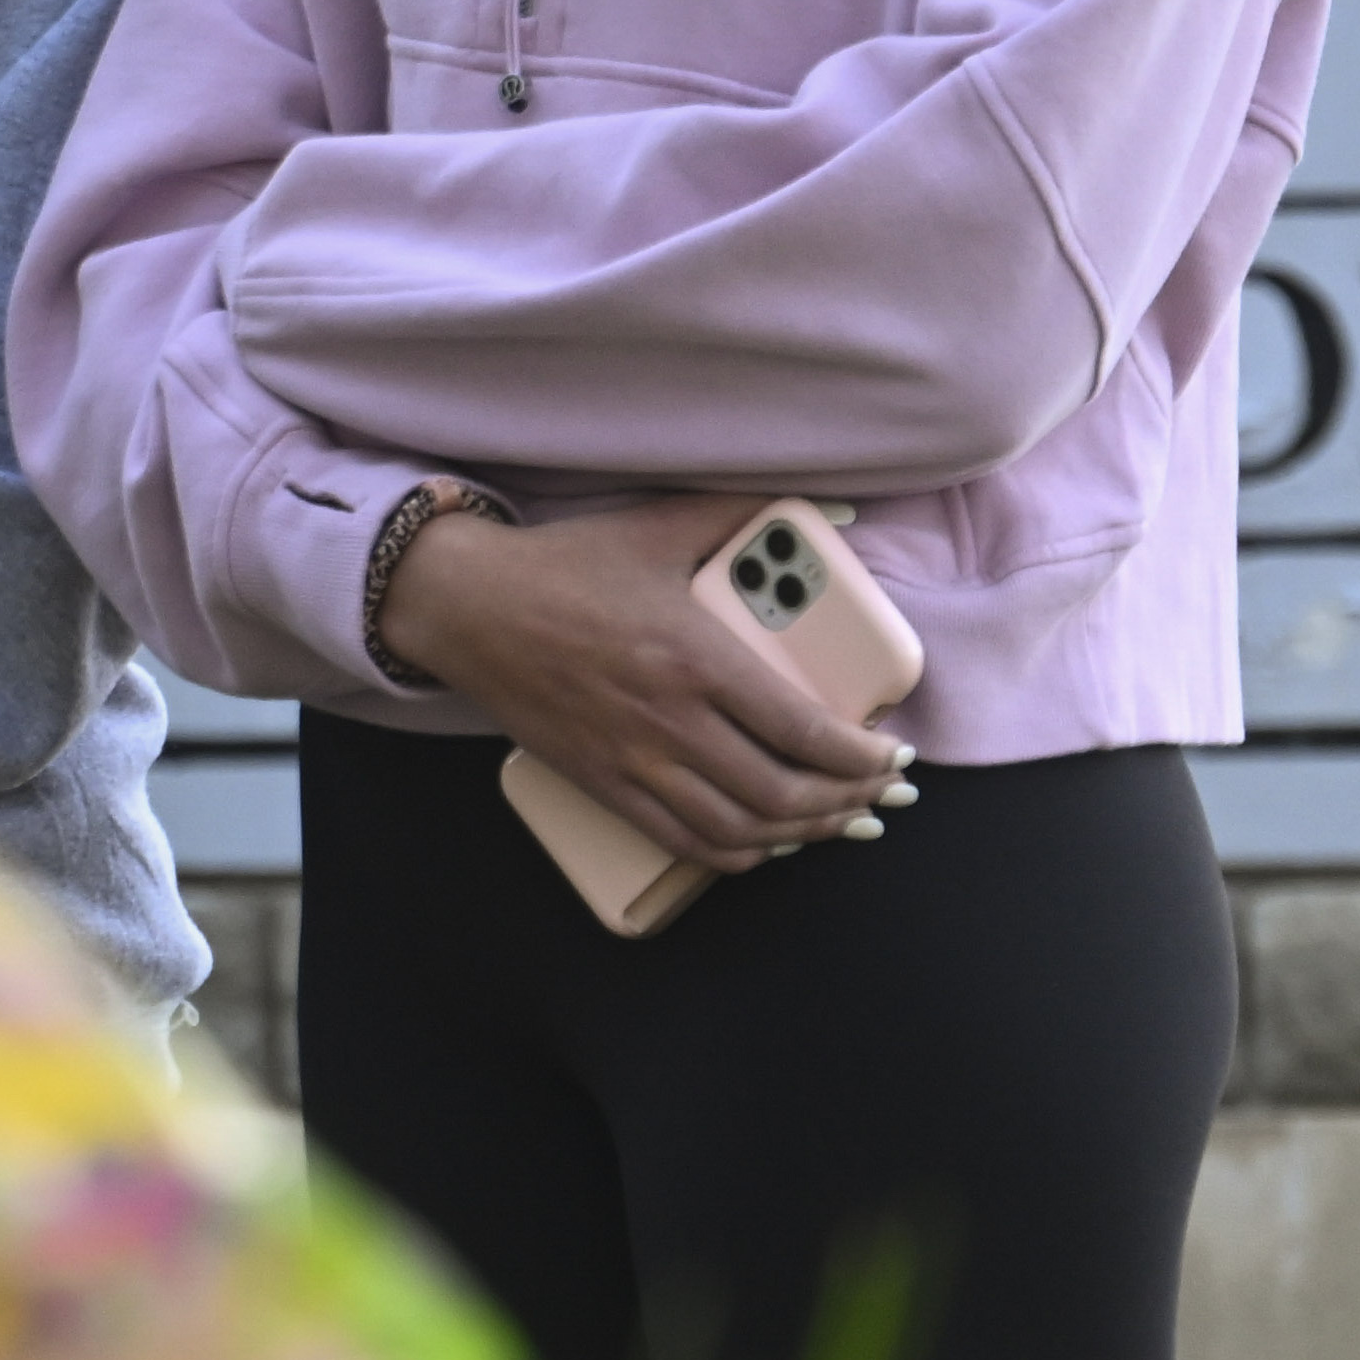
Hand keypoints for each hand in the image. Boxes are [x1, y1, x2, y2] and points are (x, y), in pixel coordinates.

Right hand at [381, 501, 915, 872]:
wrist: (463, 604)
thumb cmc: (564, 565)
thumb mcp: (657, 527)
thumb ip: (746, 513)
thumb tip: (841, 505)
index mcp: (694, 658)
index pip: (805, 732)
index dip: (865, 757)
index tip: (896, 754)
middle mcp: (669, 721)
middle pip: (785, 794)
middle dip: (851, 803)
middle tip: (882, 792)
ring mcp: (632, 761)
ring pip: (742, 830)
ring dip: (806, 834)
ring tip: (840, 820)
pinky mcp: (601, 784)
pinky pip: (686, 842)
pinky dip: (741, 854)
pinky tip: (767, 841)